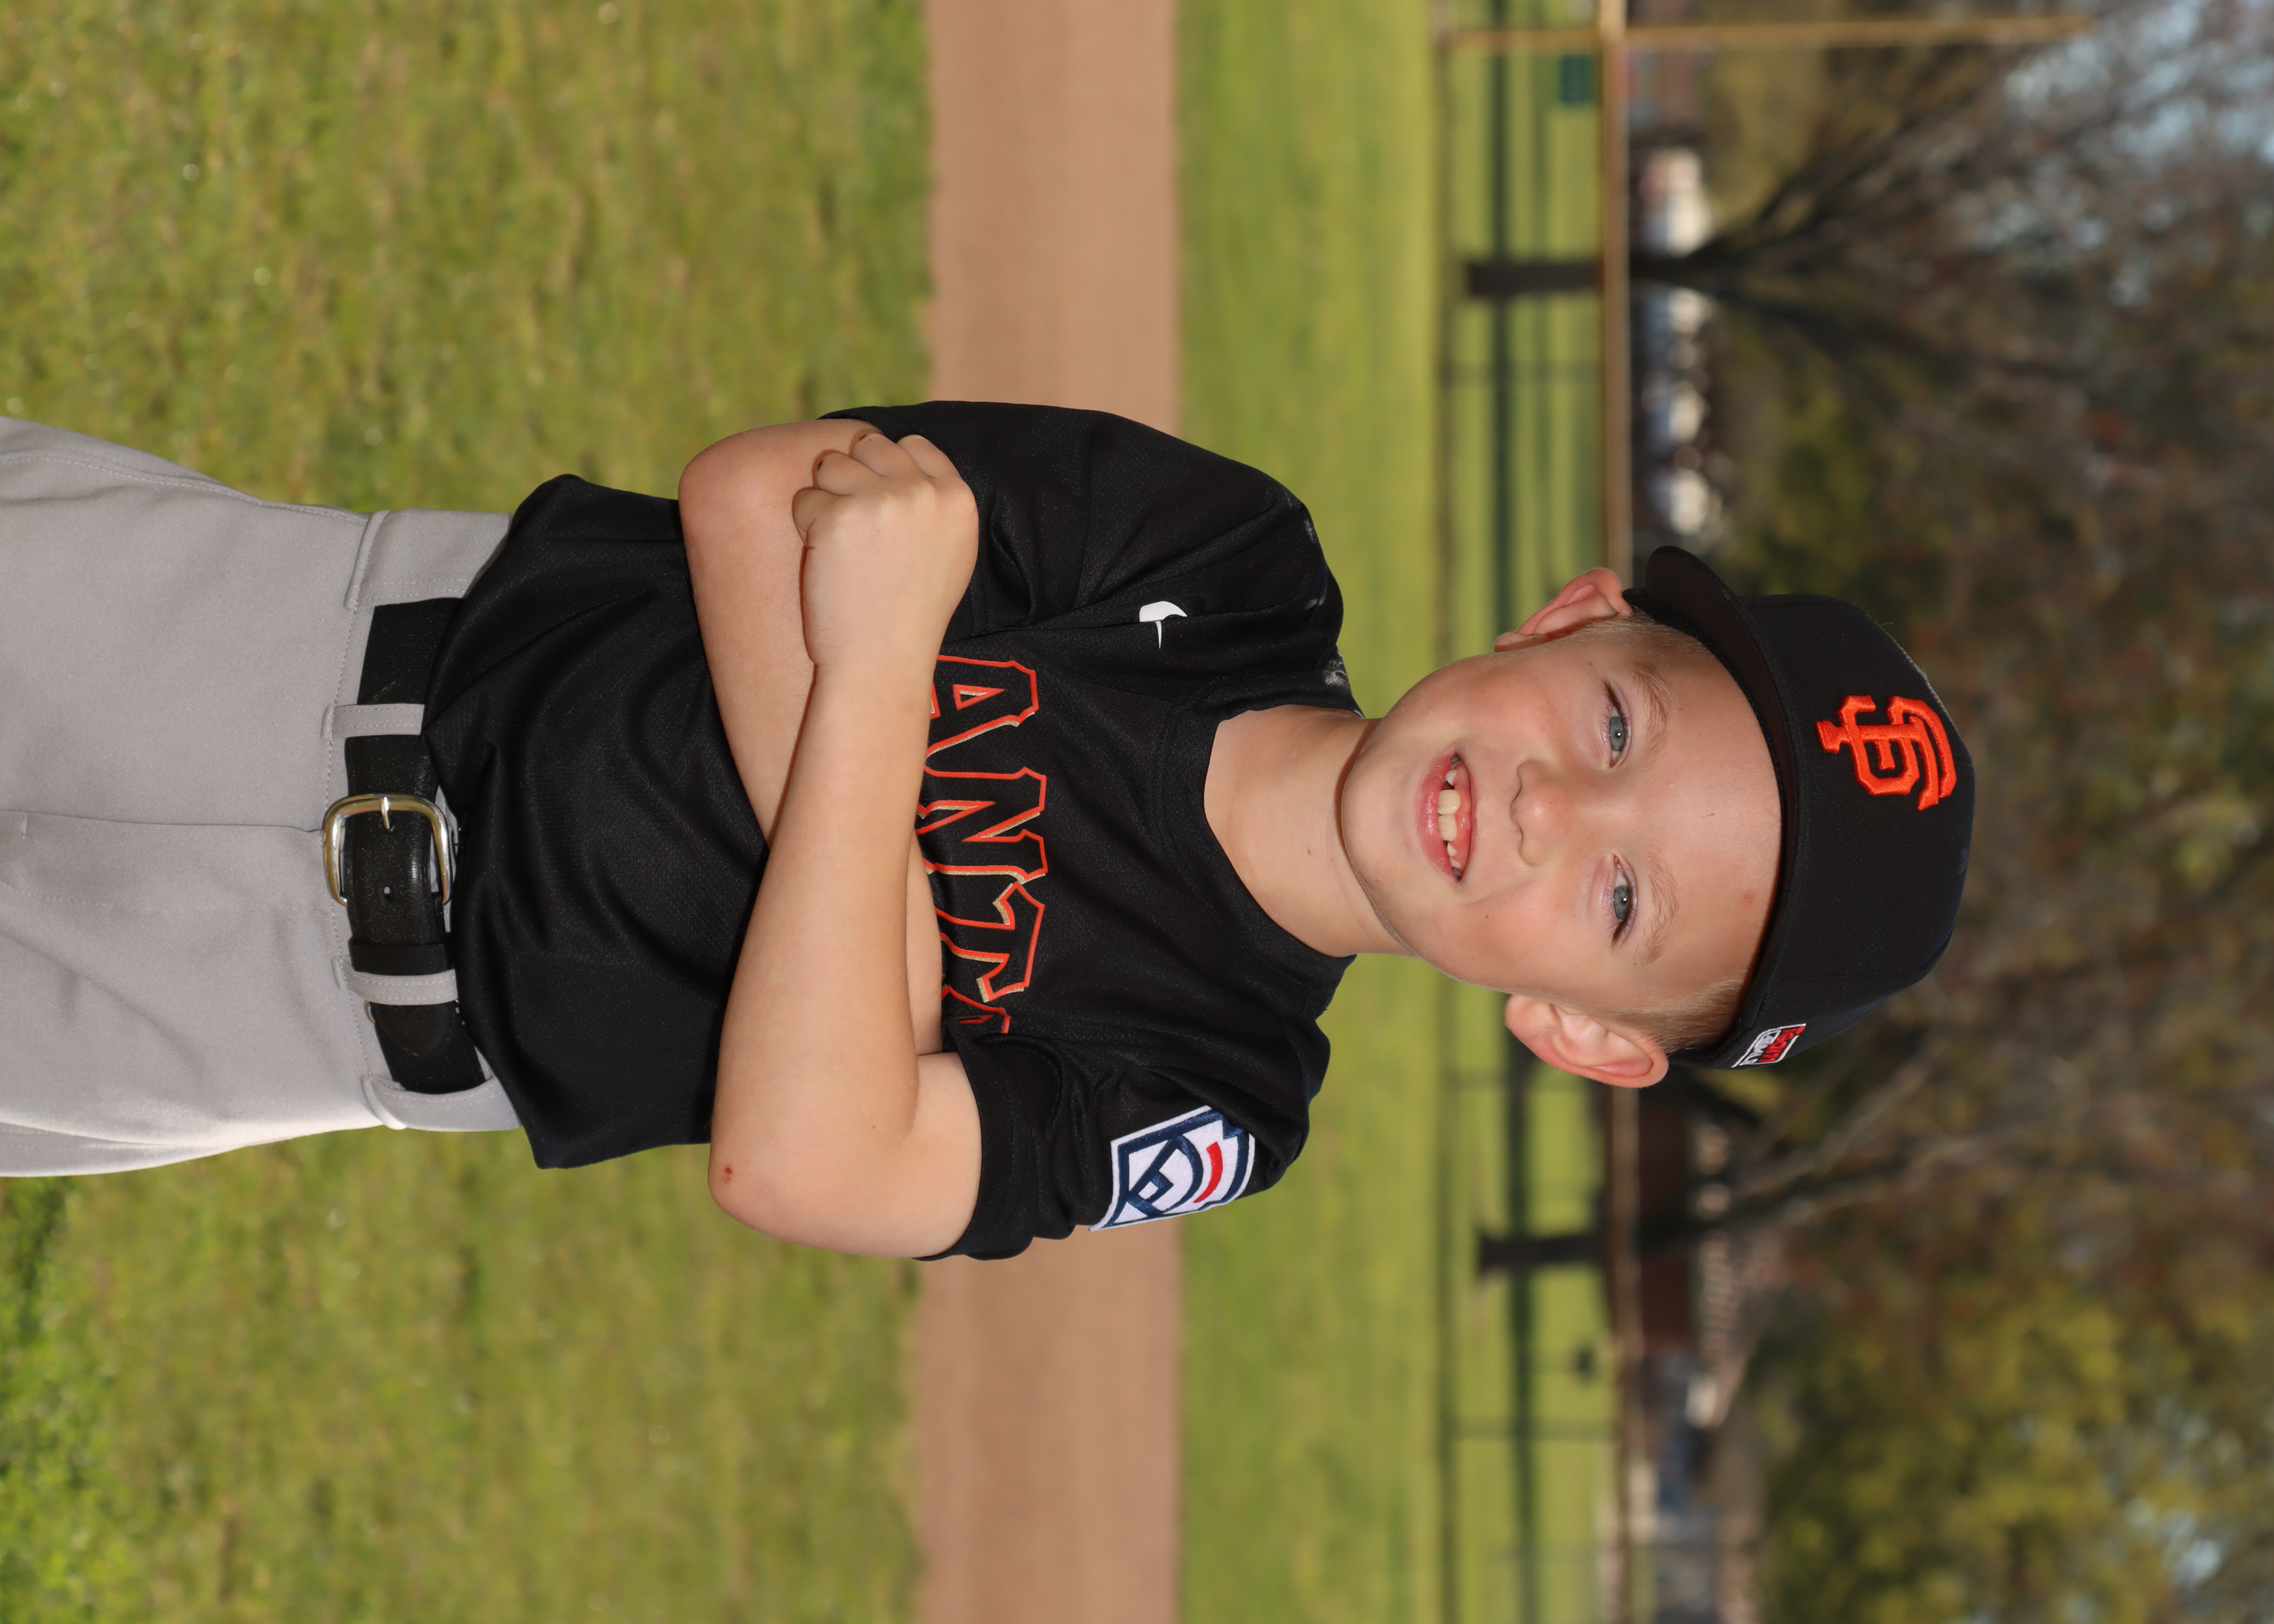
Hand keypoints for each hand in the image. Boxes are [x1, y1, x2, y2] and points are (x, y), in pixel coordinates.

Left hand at [789, 432, 977, 673]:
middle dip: (853, 477)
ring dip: (826, 499)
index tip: (877, 502)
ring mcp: (881, 501)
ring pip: (832, 465)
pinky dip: (806, 527)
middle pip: (869, 446)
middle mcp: (923, 494)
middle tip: (855, 529)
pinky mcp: (837, 516)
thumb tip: (905, 454)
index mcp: (957, 499)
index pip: (913, 446)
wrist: (881, 662)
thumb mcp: (950, 554)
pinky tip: (827, 564)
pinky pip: (805, 498)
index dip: (886, 467)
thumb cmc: (911, 615)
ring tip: (842, 548)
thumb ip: (937, 505)